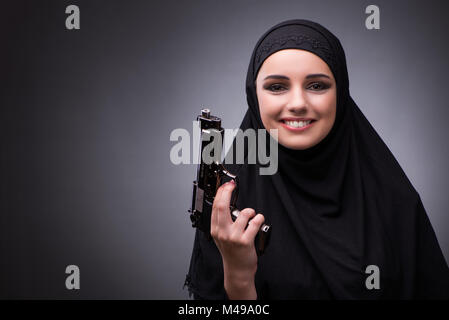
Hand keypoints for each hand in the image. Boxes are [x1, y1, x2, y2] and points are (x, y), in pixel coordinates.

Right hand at [210, 180, 264, 298]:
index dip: (221, 193)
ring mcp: (233, 237)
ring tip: (251, 215)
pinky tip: (258, 220)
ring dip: (250, 211)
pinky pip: (254, 223)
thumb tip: (226, 200)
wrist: (237, 270)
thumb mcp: (221, 236)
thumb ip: (222, 221)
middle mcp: (222, 232)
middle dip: (227, 192)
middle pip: (222, 206)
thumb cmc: (231, 252)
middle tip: (232, 186)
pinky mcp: (245, 241)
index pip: (215, 206)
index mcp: (215, 229)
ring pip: (242, 213)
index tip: (226, 186)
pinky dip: (259, 218)